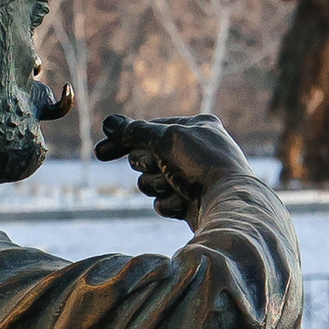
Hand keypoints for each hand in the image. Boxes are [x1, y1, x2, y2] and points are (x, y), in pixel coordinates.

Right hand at [93, 113, 250, 223]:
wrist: (229, 205)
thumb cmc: (203, 165)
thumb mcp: (167, 139)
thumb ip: (135, 132)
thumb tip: (109, 122)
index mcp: (196, 127)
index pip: (149, 130)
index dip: (123, 141)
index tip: (99, 153)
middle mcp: (195, 150)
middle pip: (146, 158)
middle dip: (148, 166)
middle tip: (159, 167)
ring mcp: (192, 178)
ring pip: (151, 182)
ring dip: (159, 186)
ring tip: (178, 187)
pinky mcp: (191, 202)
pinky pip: (163, 202)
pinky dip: (170, 203)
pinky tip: (185, 203)